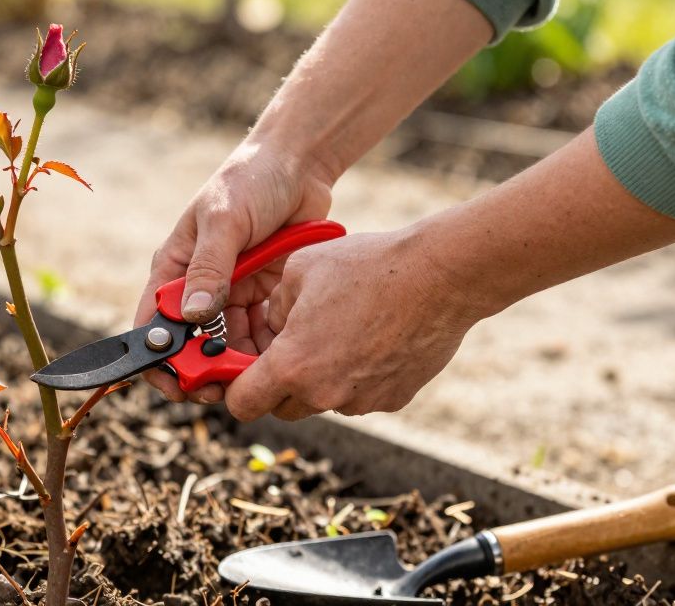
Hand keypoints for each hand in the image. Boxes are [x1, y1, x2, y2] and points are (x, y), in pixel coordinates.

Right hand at [135, 138, 333, 403]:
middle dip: (205, 370)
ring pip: (227, 345)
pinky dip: (268, 346)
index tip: (177, 385)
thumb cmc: (249, 181)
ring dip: (240, 363)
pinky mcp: (262, 293)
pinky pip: (260, 332)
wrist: (298, 164)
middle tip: (227, 391)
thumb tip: (191, 316)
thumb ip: (210, 267)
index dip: (158, 360)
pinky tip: (282, 350)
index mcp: (173, 267)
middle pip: (191, 343)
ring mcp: (231, 291)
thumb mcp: (224, 220)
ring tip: (261, 374)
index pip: (151, 322)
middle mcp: (197, 285)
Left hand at [223, 227, 483, 419]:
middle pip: (281, 407)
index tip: (239, 373)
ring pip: (321, 401)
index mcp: (291, 365)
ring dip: (318, 379)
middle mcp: (323, 394)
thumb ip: (273, 308)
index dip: (235, 389)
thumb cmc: (367, 267)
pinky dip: (354, 376)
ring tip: (337, 332)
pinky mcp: (391, 400)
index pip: (243, 404)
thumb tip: (269, 326)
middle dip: (277, 383)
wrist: (439, 277)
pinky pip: (357, 395)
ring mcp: (360, 401)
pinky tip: (369, 339)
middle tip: (290, 345)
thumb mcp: (298, 272)